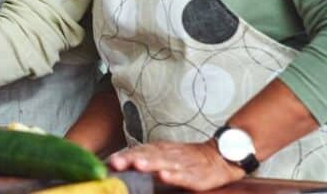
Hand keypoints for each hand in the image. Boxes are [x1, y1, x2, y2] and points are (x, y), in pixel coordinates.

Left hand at [108, 140, 244, 190]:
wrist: (218, 156)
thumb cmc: (185, 159)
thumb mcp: (162, 155)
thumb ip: (140, 158)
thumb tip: (112, 164)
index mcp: (157, 150)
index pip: (137, 150)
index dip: (122, 155)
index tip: (108, 161)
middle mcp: (167, 154)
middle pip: (146, 154)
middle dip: (130, 158)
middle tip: (116, 162)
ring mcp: (181, 163)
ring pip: (163, 162)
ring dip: (149, 163)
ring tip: (137, 165)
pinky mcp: (195, 174)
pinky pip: (183, 174)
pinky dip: (174, 175)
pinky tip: (164, 176)